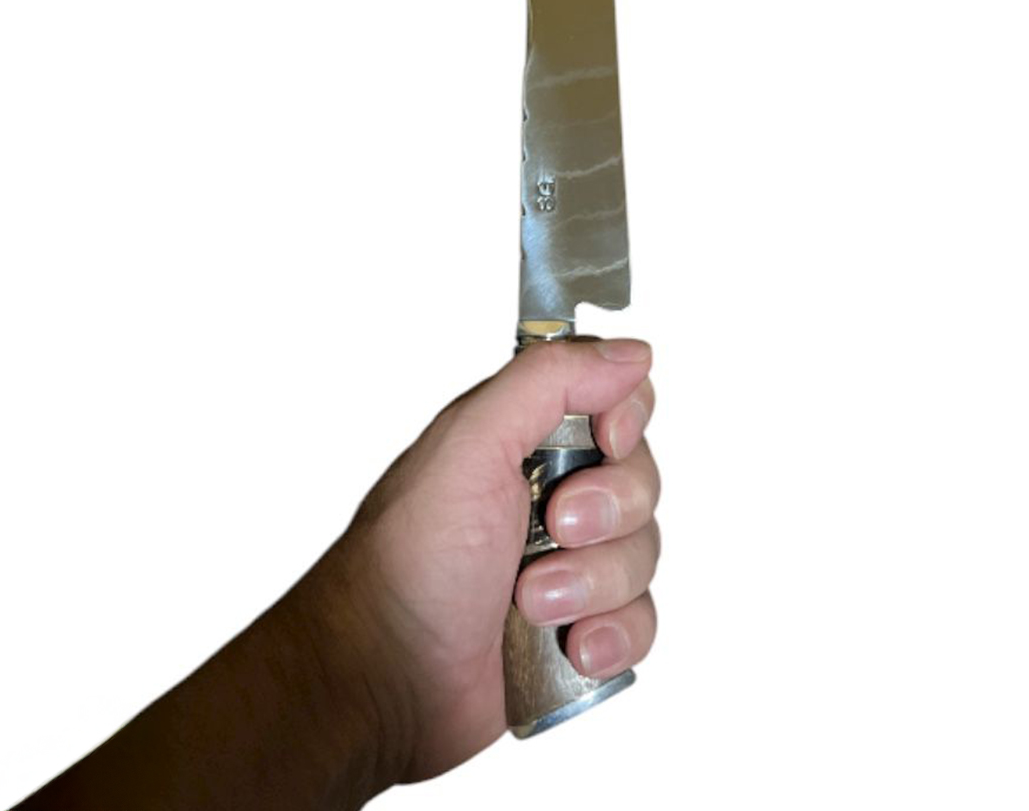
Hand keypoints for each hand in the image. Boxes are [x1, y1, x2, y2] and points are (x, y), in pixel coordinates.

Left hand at [341, 338, 658, 782]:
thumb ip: (548, 382)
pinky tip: (571, 648)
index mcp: (526, 439)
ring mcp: (571, 563)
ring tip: (532, 603)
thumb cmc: (410, 558)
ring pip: (644, 555)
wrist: (385, 676)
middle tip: (555, 530)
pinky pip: (641, 621)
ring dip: (593, 583)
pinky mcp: (581, 626)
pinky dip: (612, 635)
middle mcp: (554, 493)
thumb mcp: (470, 445)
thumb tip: (631, 352)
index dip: (625, 420)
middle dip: (607, 514)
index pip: (617, 402)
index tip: (606, 441)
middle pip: (642, 480)